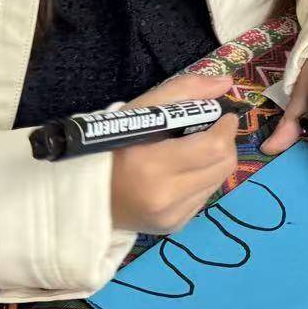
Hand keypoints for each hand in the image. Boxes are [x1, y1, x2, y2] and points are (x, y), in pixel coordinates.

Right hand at [109, 71, 239, 233]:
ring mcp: (171, 215)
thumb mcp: (141, 109)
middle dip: (224, 143)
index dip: (225, 127)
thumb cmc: (110, 144)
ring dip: (214, 162)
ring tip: (192, 152)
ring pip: (219, 181)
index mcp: (152, 164)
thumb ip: (185, 91)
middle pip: (224, 165)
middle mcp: (165, 196)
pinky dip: (201, 181)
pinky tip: (181, 173)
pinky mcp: (174, 226)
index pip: (214, 146)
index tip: (222, 115)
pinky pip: (205, 197)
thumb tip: (226, 82)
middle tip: (210, 131)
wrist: (81, 192)